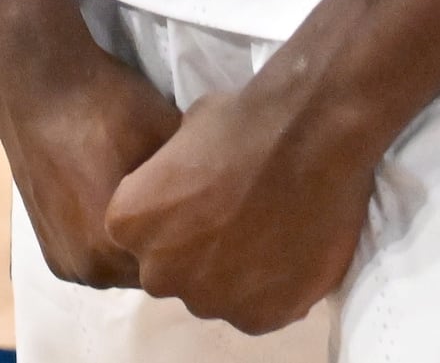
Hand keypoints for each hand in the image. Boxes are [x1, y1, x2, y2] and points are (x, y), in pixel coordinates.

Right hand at [0, 35, 187, 295]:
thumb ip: (195, 182)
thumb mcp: (169, 136)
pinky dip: (107, 240)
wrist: (39, 87)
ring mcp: (65, 261)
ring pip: (120, 265)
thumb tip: (222, 195)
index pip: (178, 261)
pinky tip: (115, 205)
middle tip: (185, 207)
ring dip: (135, 244)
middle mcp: (89, 268)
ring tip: (150, 203)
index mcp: (116, 247)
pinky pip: (93, 256)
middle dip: (166, 243)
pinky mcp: (47, 249)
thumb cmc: (108, 108)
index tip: (211, 212)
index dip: (197, 236)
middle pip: (148, 269)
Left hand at [101, 65, 378, 331]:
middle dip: (199, 250)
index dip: (175, 216)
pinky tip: (292, 248)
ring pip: (217, 294)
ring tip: (271, 230)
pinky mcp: (258, 318)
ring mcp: (210, 300)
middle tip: (237, 214)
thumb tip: (186, 180)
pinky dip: (274, 288)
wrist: (309, 136)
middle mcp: (160, 271)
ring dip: (236, 271)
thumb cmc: (242, 121)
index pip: (142, 234)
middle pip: (174, 270)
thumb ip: (174, 174)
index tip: (205, 195)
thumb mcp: (184, 132)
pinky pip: (259, 310)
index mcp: (130, 224)